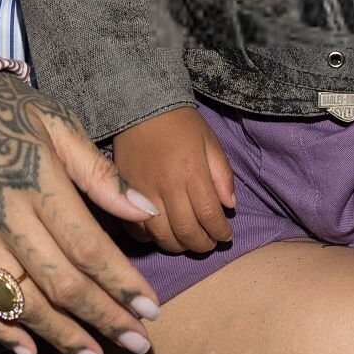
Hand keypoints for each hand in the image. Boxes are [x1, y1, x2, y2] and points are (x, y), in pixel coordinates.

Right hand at [0, 70, 161, 353]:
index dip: (122, 283)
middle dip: (104, 318)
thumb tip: (146, 211)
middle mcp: (5, 217)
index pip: (88, 246)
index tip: (152, 310)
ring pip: (23, 302)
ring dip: (63, 337)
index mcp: (38, 181)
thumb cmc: (6, 114)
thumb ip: (100, 172)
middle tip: (139, 346)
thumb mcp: (57, 124)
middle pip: (61, 282)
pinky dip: (5, 333)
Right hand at [113, 107, 235, 255]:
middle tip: (209, 243)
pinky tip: (161, 235)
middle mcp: (166, 187)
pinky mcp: (124, 194)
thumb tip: (230, 206)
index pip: (209, 215)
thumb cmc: (180, 123)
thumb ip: (222, 175)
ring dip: (178, 246)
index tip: (226, 236)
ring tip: (188, 242)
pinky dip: (150, 239)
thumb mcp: (210, 141)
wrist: (139, 106)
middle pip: (185, 231)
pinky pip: (135, 228)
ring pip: (161, 236)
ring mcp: (142, 193)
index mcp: (190, 172)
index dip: (220, 232)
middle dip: (202, 244)